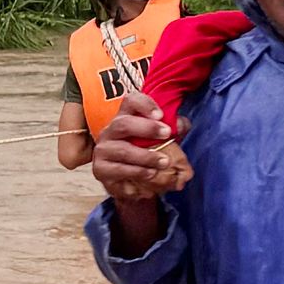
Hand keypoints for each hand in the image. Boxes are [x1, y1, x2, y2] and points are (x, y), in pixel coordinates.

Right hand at [90, 92, 181, 206]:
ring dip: (146, 156)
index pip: (130, 101)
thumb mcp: (160, 139)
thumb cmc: (144, 154)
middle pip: (123, 123)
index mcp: (125, 117)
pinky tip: (151, 174)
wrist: (129, 182)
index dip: (145, 104)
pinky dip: (137, 172)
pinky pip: (119, 170)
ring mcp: (103, 150)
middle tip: (166, 134)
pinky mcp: (101, 169)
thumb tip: (181, 125)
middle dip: (147, 128)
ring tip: (164, 162)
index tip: (161, 115)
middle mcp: (110, 130)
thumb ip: (172, 129)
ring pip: (122, 150)